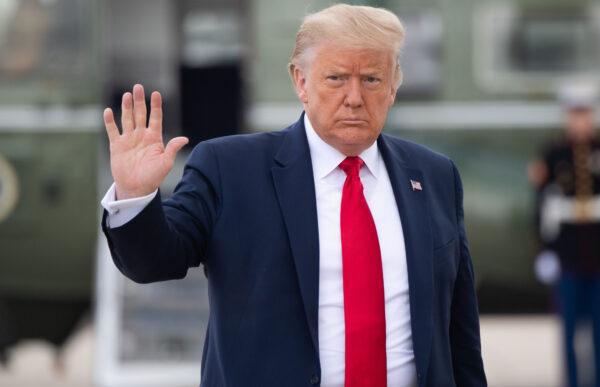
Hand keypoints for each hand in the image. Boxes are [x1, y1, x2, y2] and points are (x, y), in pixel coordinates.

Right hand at [103, 84, 188, 199]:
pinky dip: (110, 121)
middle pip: (140, 114)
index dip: (156, 106)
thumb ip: (172, 149)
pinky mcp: (117, 146)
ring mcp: (129, 139)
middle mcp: (141, 136)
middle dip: (139, 101)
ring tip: (127, 95)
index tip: (156, 93)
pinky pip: (113, 131)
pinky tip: (108, 111)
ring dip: (126, 107)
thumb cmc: (153, 177)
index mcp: (154, 138)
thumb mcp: (165, 163)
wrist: (137, 188)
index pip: (155, 118)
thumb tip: (184, 138)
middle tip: (138, 87)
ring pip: (127, 119)